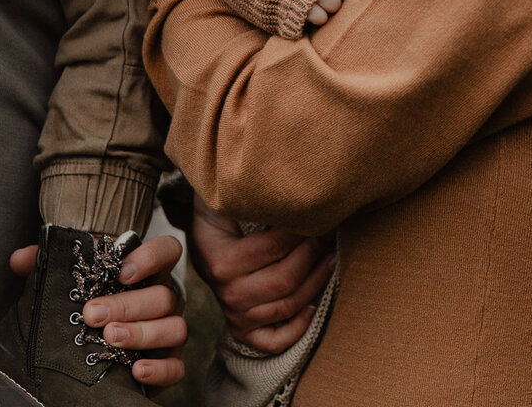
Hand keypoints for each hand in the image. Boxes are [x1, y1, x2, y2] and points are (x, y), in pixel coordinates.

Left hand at [10, 235, 185, 388]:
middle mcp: (166, 298)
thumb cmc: (89, 305)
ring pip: (175, 327)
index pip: (167, 250)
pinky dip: (160, 369)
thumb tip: (20, 259)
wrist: (98, 351)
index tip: (120, 271)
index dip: (150, 257)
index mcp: (149, 272)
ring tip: (110, 339)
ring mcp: (171, 330)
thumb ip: (48, 266)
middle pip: (164, 295)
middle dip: (127, 304)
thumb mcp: (70, 284)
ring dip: (142, 333)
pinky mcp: (170, 363)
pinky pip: (177, 367)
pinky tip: (136, 371)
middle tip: (93, 314)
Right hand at [190, 196, 335, 353]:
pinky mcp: (244, 330)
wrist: (201, 243)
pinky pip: (274, 341)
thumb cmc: (219, 216)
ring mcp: (236, 315)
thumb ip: (247, 199)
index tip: (315, 215)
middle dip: (313, 254)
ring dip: (317, 282)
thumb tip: (285, 191)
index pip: (274, 247)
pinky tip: (314, 304)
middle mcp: (229, 294)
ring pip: (288, 306)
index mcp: (222, 262)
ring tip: (330, 258)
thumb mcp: (224, 202)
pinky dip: (298, 327)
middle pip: (286, 279)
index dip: (301, 231)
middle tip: (327, 235)